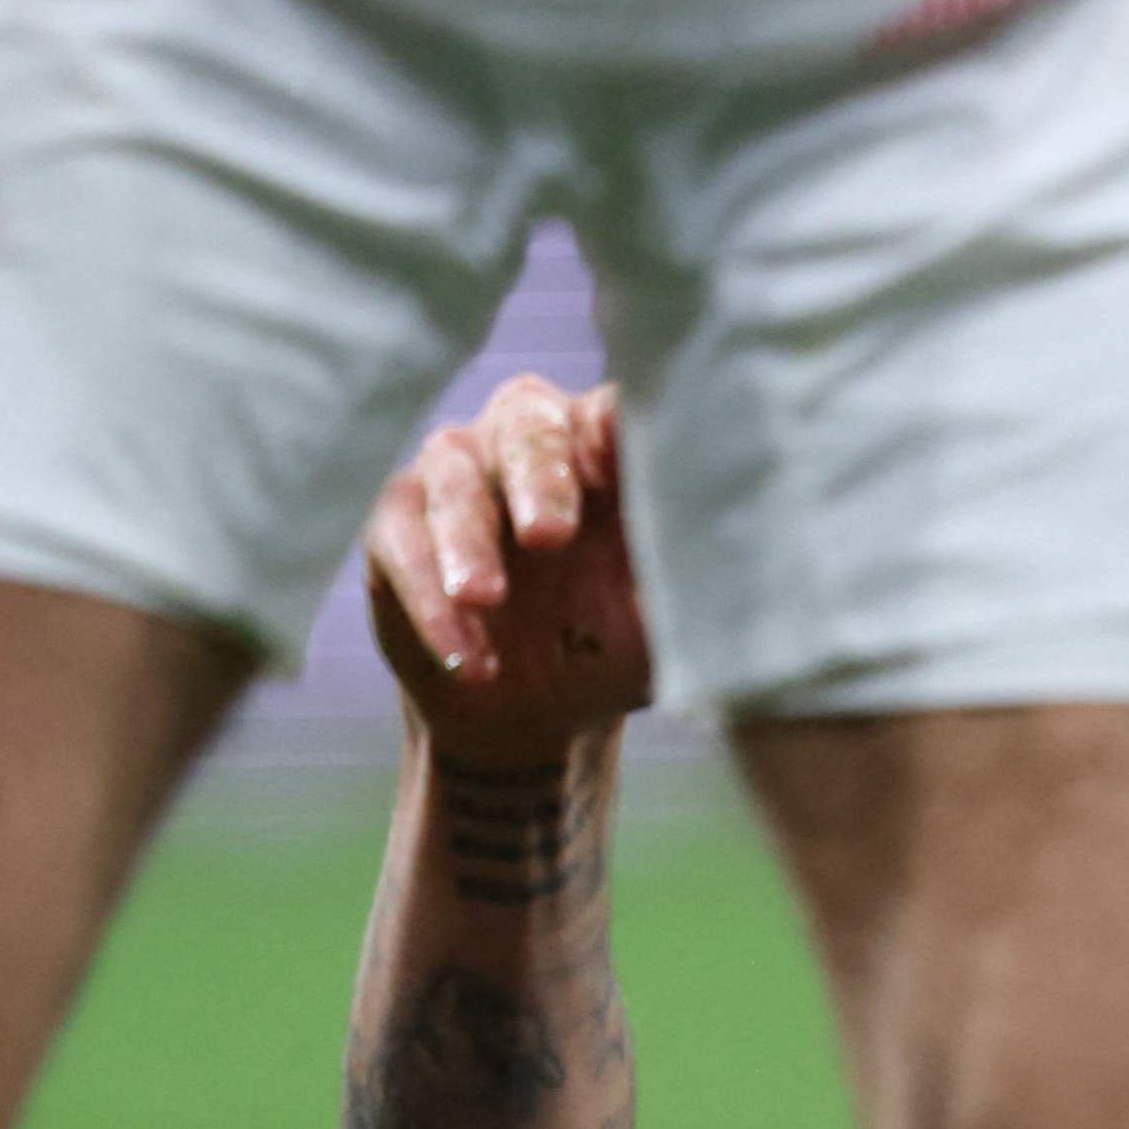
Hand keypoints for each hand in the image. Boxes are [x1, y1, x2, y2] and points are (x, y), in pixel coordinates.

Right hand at [361, 378, 652, 767]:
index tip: (623, 461)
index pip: (615, 411)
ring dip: (468, 542)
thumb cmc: (612, 646)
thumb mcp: (662, 624)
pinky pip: (401, 542)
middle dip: (538, 475)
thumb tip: (730, 549)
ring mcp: (459, 471)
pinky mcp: (398, 522)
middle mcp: (531, 437)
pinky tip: (467, 656)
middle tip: (548, 536)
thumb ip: (685, 575)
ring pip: (453, 477)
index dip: (619, 427)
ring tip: (485, 601)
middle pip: (528, 422)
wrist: (535, 716)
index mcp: (607, 447)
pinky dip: (431, 599)